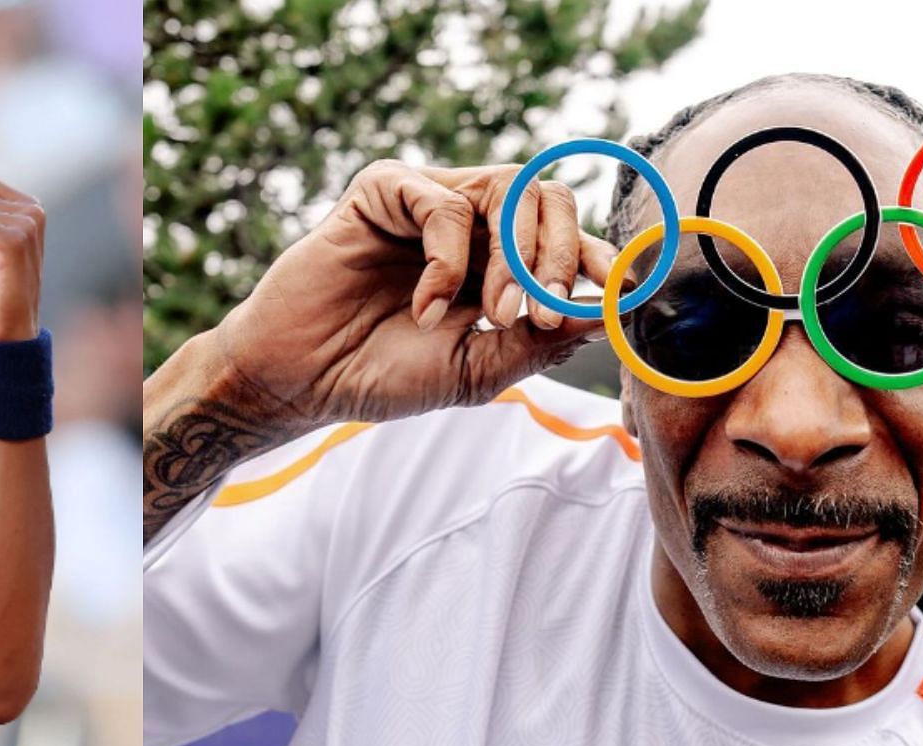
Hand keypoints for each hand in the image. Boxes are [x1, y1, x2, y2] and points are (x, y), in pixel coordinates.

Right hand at [211, 159, 619, 425]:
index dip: (597, 256)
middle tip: (544, 313)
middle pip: (548, 199)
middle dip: (559, 256)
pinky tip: (425, 306)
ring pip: (510, 187)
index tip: (620, 287)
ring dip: (514, 257)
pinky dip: (449, 260)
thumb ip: (536, 342)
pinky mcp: (385, 189)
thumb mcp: (475, 370)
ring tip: (492, 315)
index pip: (562, 237)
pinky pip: (447, 204)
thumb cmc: (379, 376)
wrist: (301, 381)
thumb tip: (604, 312)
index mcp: (493, 261)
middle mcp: (467, 222)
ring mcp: (427, 200)